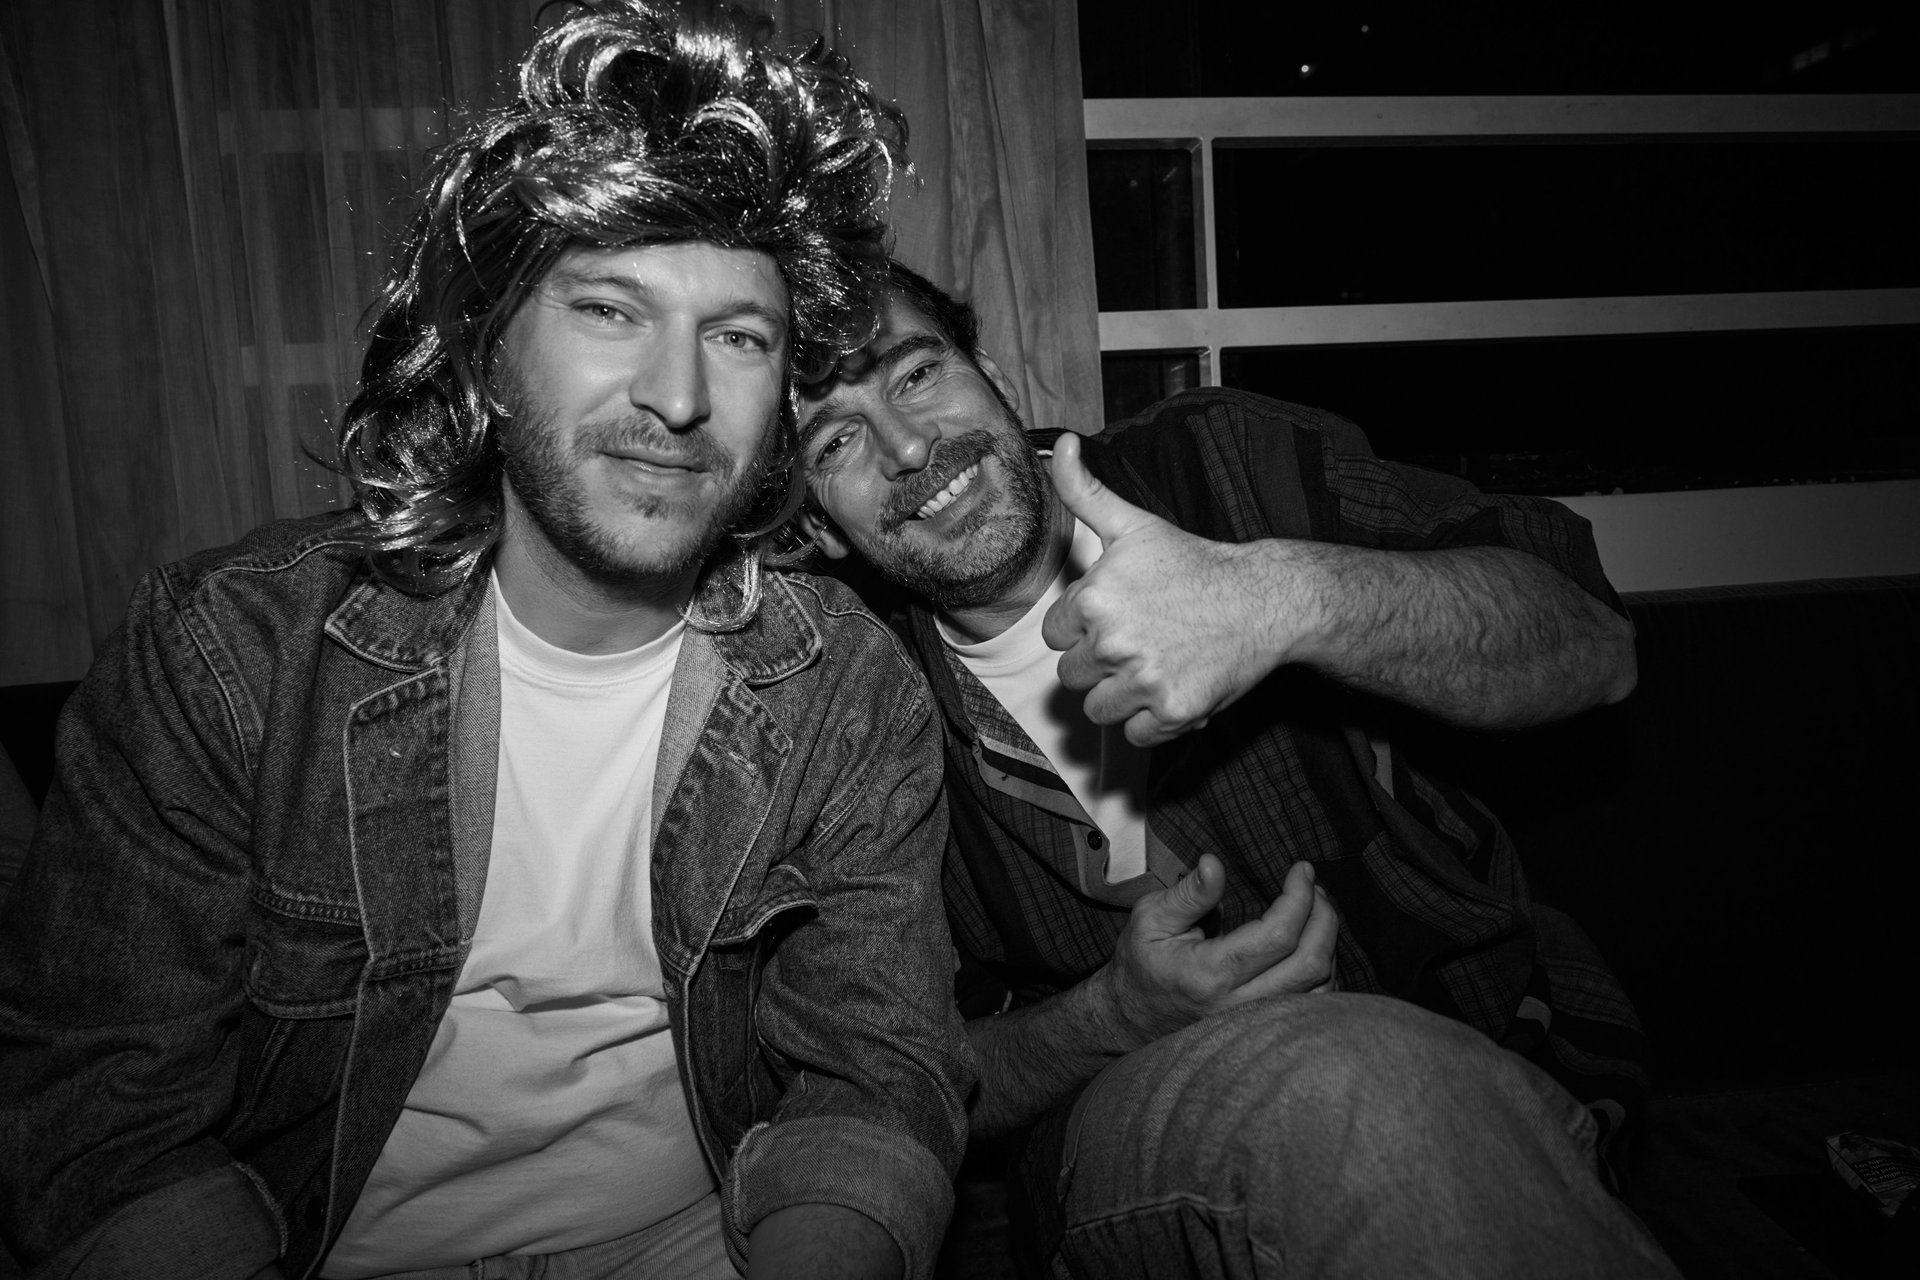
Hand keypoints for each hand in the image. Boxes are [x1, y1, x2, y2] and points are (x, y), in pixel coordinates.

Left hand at [1042, 433, 1311, 745]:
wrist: (1263, 600)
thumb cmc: (1195, 563)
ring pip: (1098, 709)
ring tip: (1155, 663)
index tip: (1118, 615)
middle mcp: (1113, 643)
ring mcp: (1144, 681)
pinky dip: (1151, 722)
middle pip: (1072, 674)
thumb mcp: (1134, 524)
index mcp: (1094, 600)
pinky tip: (1173, 686)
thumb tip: (1061, 443)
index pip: (1056, 634)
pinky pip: (1134, 735)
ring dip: (1122, 695)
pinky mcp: (1173, 713)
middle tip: (1142, 638)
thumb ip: (1084, 491)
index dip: (1084, 627)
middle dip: (1100, 662)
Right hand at [1098, 854, 1336, 1047]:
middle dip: (1324, 916)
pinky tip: (1314, 943)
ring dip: (1328, 943)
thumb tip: (1214, 863)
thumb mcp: (1151, 919)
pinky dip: (1324, 969)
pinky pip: (1315, 1004)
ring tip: (1317, 910)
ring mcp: (1254, 1023)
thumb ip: (1188, 894)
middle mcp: (1237, 1004)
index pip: (1277, 935)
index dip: (1299, 896)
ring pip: (1319, 987)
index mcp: (1209, 973)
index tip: (1301, 870)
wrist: (1131, 1020)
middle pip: (1310, 962)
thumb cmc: (1142, 964)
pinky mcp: (1263, 1029)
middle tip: (1315, 887)